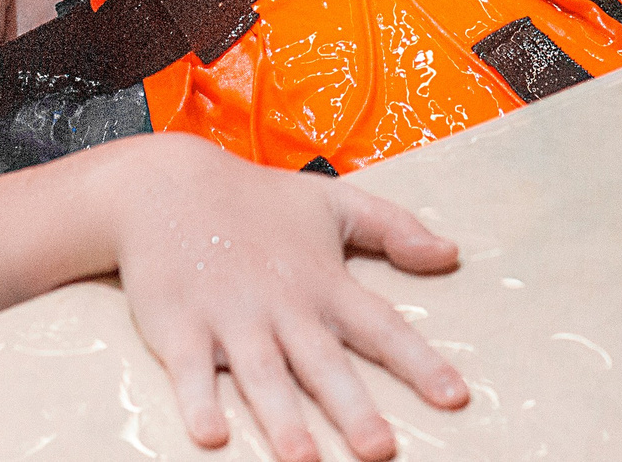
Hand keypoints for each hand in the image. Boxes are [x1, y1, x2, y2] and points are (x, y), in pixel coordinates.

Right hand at [107, 133, 468, 460]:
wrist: (167, 187)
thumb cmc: (258, 201)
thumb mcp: (335, 201)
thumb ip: (395, 227)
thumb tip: (451, 254)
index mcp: (324, 281)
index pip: (382, 327)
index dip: (420, 363)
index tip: (455, 397)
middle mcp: (283, 305)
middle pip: (324, 365)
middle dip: (353, 410)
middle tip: (380, 451)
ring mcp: (230, 317)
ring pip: (263, 376)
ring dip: (283, 419)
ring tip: (305, 460)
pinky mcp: (181, 327)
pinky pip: (190, 373)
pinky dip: (199, 402)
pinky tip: (211, 437)